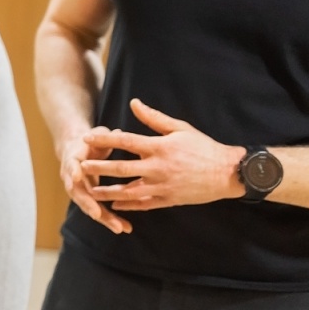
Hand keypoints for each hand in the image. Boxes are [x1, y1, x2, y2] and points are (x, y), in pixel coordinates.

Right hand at [58, 127, 129, 233]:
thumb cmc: (90, 140)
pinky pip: (98, 209)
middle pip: (78, 193)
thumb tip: (117, 132)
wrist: (78, 150)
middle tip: (98, 214)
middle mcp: (72, 177)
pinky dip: (109, 218)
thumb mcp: (97, 134)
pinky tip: (124, 227)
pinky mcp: (88, 197)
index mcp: (73, 158)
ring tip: (121, 228)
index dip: (73, 170)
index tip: (76, 176)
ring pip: (88, 205)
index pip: (70, 165)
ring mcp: (79, 189)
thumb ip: (105, 136)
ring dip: (104, 217)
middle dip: (88, 204)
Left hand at [79, 99, 245, 213]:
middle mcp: (158, 167)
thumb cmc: (204, 147)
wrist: (228, 173)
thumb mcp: (180, 128)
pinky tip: (115, 205)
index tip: (86, 138)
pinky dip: (128, 206)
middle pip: (121, 168)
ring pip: (129, 191)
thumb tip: (133, 103)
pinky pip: (144, 205)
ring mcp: (162, 186)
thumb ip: (154, 118)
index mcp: (159, 147)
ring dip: (108, 191)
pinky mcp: (168, 200)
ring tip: (92, 191)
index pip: (125, 141)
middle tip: (80, 167)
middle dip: (98, 168)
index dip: (104, 140)